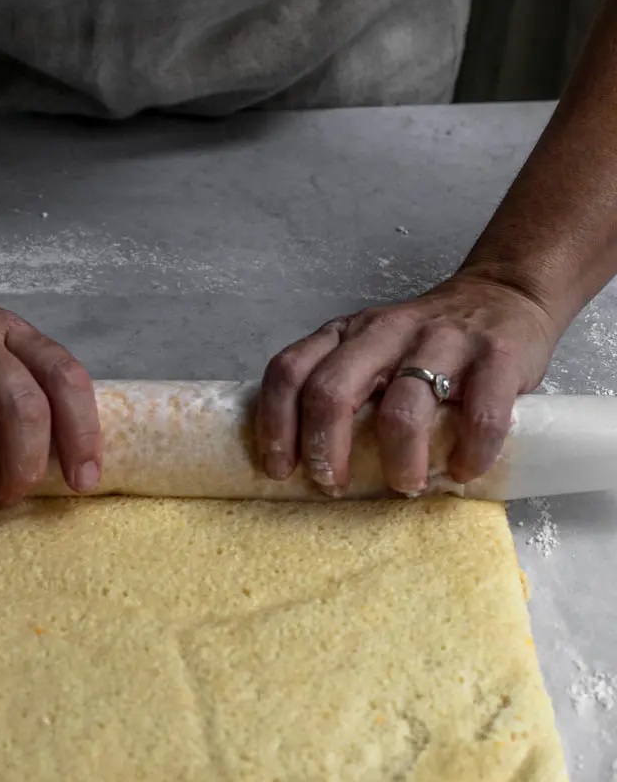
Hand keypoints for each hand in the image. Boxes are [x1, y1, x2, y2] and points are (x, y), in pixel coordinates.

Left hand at [256, 271, 559, 493]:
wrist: (505, 294)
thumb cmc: (426, 344)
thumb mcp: (371, 351)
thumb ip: (343, 390)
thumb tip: (307, 469)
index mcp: (346, 334)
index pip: (289, 371)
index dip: (275, 425)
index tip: (281, 471)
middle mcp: (385, 332)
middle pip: (331, 391)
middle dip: (325, 449)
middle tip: (336, 487)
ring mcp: (442, 340)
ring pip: (403, 409)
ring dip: (399, 463)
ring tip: (407, 486)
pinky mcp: (497, 356)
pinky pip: (480, 417)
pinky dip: (470, 455)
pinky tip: (463, 471)